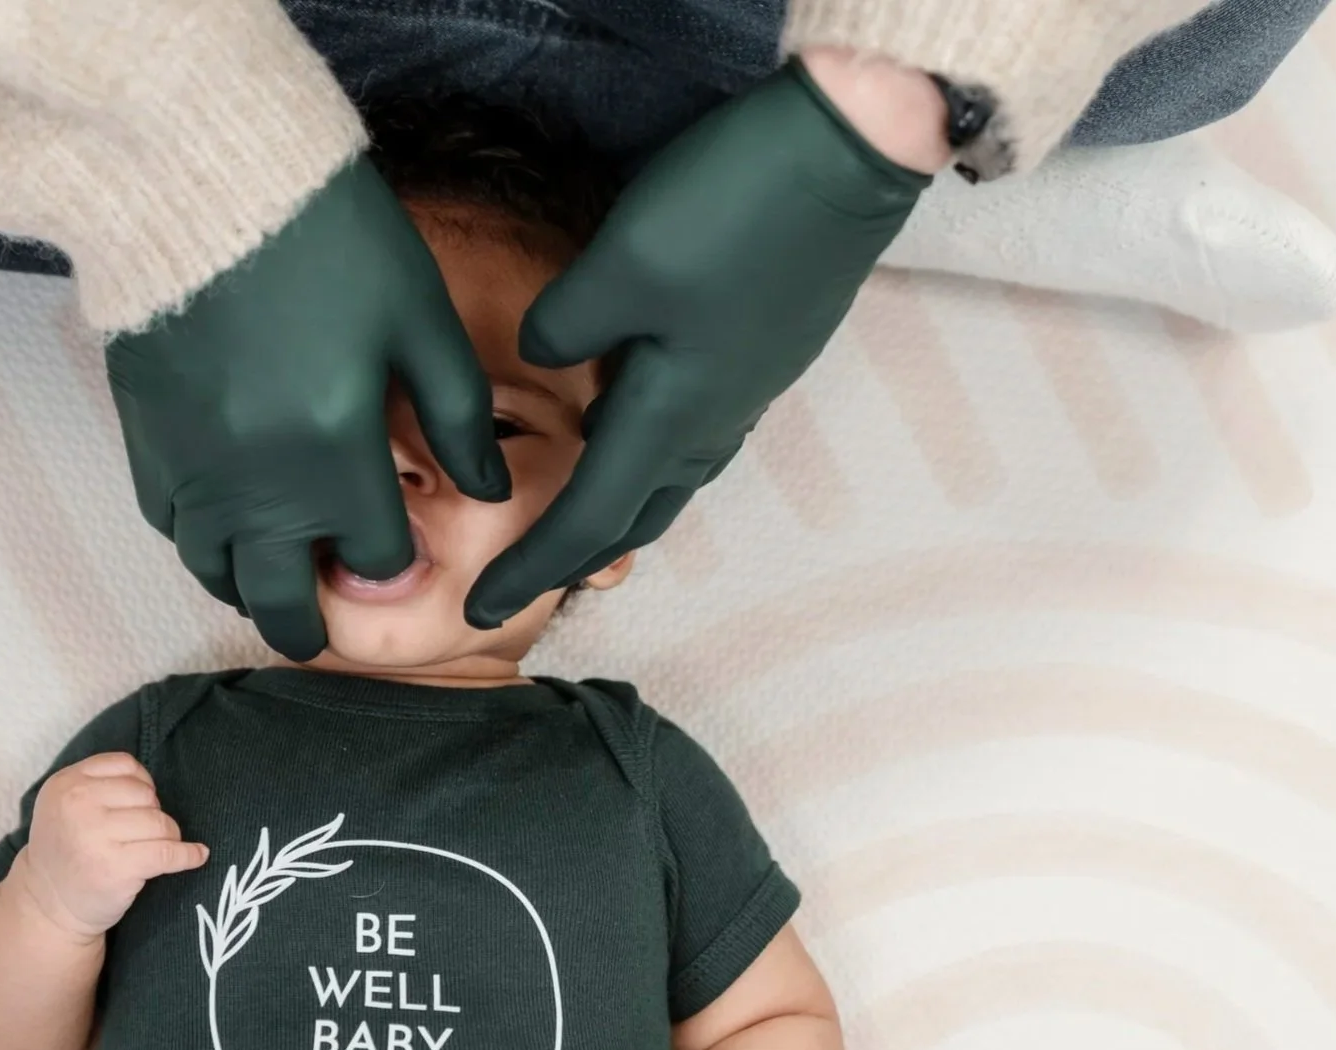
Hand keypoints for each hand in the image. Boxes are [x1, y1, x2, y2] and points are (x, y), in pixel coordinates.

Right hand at [9, 752, 208, 940]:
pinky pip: (169, 853)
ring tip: (155, 850)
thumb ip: (99, 784)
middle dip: (153, 813)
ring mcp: (95, 836)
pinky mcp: (117, 868)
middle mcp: (77, 804)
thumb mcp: (64, 805)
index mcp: (65, 783)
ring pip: (160, 823)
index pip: (125, 764)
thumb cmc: (67, 851)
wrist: (49, 904)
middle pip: (146, 794)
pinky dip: (188, 855)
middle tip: (140, 836)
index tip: (140, 805)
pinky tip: (196, 856)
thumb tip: (153, 786)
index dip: (142, 783)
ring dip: (168, 837)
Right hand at [107, 157, 502, 660]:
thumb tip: (489, 488)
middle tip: (318, 629)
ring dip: (248, 588)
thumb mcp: (419, 319)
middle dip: (308, 626)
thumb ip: (458, 414)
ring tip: (271, 582)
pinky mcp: (147, 447)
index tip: (395, 553)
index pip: (374, 560)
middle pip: (282, 600)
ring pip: (216, 574)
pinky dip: (198, 542)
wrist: (202, 189)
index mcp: (338, 463)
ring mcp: (195, 475)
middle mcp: (259, 490)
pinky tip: (221, 525)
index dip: (392, 563)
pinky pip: (169, 529)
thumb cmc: (327, 244)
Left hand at [466, 57, 934, 626]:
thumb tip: (542, 354)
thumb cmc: (737, 207)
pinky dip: (646, 454)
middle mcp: (715, 420)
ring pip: (669, 477)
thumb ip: (568, 325)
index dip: (530, 567)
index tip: (480, 612)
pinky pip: (693, 432)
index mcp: (673, 416)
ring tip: (565, 518)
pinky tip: (622, 419)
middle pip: (635, 515)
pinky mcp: (760, 350)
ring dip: (616, 508)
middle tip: (518, 578)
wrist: (855, 151)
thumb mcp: (623, 264)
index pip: (588, 520)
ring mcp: (745, 387)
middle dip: (575, 555)